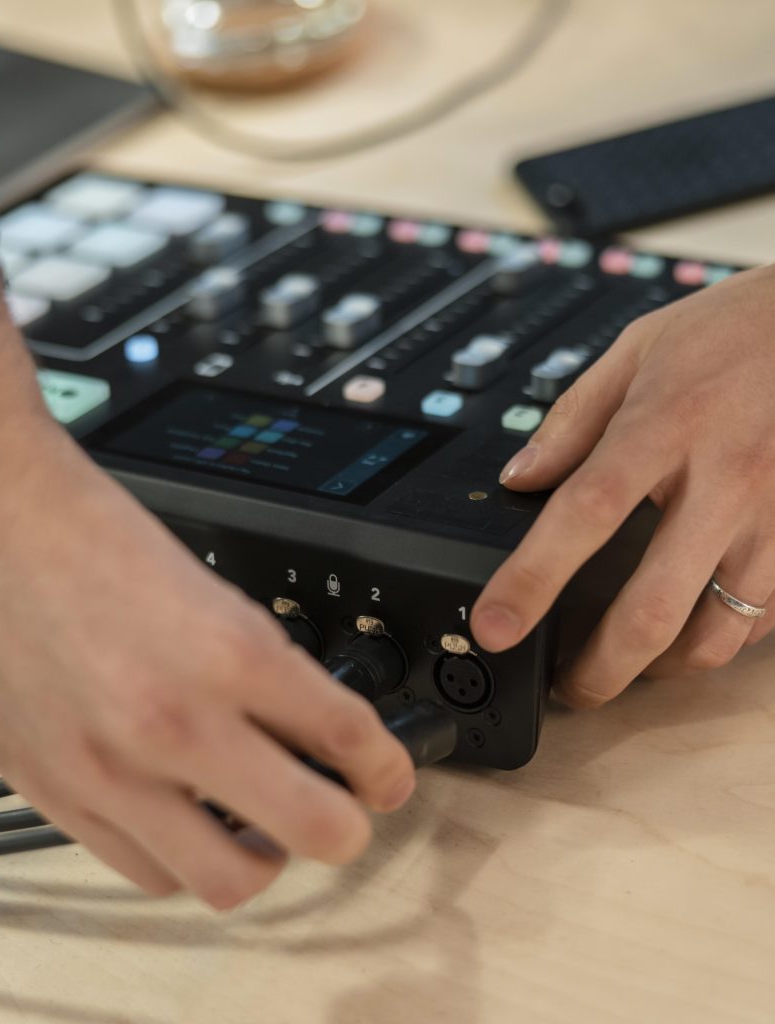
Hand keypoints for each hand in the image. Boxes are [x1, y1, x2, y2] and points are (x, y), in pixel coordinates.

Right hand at [0, 270, 414, 906]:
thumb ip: (262, 664)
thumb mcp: (208, 585)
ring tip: (267, 825)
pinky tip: (191, 824)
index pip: (350, 737)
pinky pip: (148, 871)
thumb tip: (309, 721)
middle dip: (351, 825)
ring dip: (267, 857)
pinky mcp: (59, 793)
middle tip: (349, 808)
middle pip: (317, 830)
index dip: (388, 766)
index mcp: (227, 651)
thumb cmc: (87, 535)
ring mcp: (113, 771)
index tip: (389, 773)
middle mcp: (174, 722)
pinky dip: (187, 860)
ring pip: (232, 879)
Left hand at [472, 263, 774, 707]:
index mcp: (664, 426)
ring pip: (718, 630)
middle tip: (571, 689)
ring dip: (665, 666)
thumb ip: (573, 418)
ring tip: (630, 665)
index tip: (496, 625)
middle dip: (603, 668)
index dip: (533, 579)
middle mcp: (723, 479)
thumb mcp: (639, 349)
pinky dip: (724, 636)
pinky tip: (695, 629)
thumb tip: (520, 476)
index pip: (584, 514)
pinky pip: (764, 616)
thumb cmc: (736, 330)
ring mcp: (774, 515)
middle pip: (654, 605)